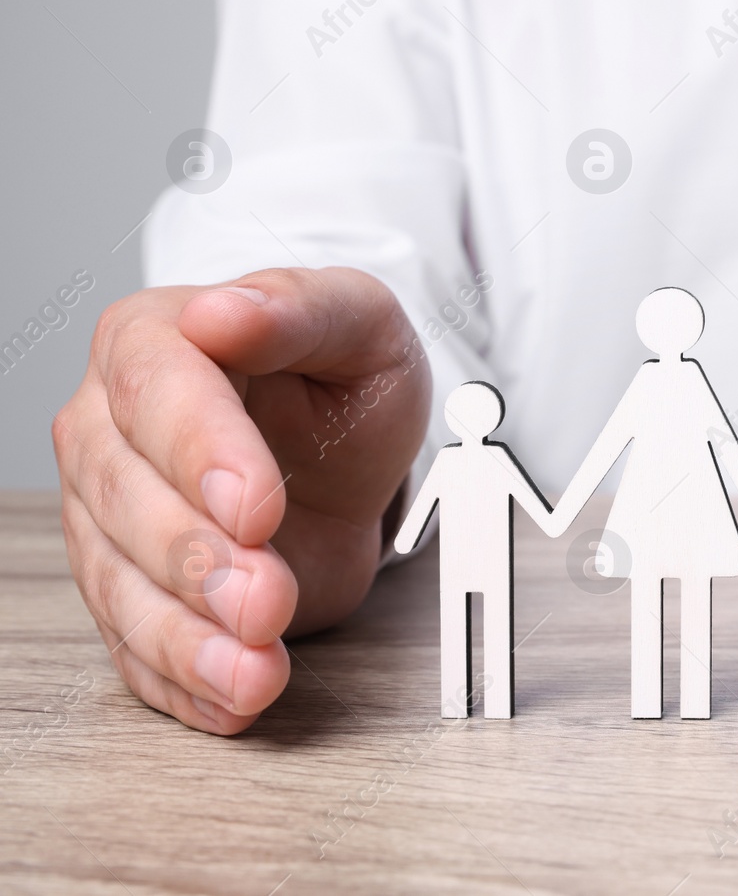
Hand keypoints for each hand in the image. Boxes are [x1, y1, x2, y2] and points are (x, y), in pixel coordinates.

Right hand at [53, 267, 429, 733]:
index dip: (201, 454)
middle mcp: (110, 431)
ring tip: (255, 670)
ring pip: (118, 584)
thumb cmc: (342, 379)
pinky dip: (184, 682)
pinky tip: (232, 698)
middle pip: (124, 498)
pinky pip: (135, 647)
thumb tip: (222, 312)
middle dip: (197, 562)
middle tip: (268, 601)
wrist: (344, 454)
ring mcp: (109, 518)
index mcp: (152, 343)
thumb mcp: (358, 322)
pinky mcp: (133, 591)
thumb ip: (298, 309)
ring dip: (186, 639)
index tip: (258, 509)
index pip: (153, 392)